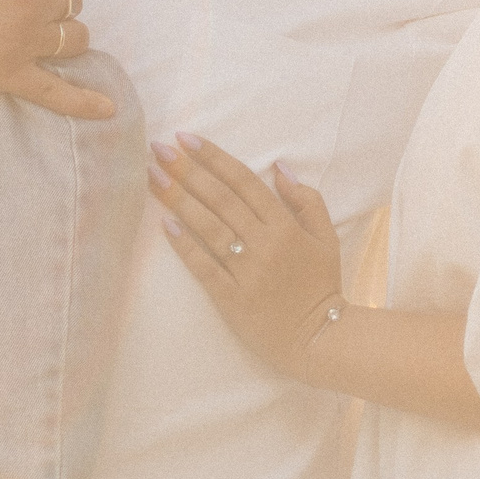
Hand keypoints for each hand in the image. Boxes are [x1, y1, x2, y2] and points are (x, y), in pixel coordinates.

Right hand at [0, 0, 111, 119]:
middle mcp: (38, 4)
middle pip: (69, 4)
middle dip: (50, 3)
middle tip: (13, 5)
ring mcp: (27, 43)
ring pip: (73, 39)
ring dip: (65, 35)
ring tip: (39, 34)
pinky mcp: (12, 75)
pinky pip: (58, 93)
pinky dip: (86, 103)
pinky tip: (109, 110)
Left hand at [153, 133, 342, 373]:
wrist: (321, 340)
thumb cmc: (321, 285)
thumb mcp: (326, 238)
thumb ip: (307, 200)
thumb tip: (279, 168)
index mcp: (286, 226)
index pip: (245, 182)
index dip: (215, 157)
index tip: (187, 138)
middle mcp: (265, 244)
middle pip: (221, 199)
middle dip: (188, 170)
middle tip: (159, 148)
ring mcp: (247, 272)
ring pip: (209, 227)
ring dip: (179, 199)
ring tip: (152, 177)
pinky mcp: (232, 298)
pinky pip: (204, 266)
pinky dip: (185, 245)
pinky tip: (165, 224)